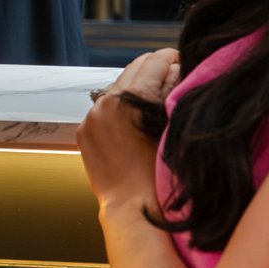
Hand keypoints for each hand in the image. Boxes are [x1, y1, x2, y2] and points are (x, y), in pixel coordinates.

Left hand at [77, 48, 180, 210]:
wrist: (133, 209)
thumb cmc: (161, 175)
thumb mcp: (175, 127)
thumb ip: (175, 90)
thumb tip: (176, 67)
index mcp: (130, 99)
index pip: (155, 60)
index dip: (174, 58)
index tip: (183, 62)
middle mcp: (105, 103)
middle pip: (134, 68)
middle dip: (155, 70)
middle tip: (174, 76)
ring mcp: (91, 117)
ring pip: (118, 86)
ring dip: (137, 89)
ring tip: (157, 102)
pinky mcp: (85, 131)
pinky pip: (105, 108)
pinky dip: (121, 108)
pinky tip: (137, 120)